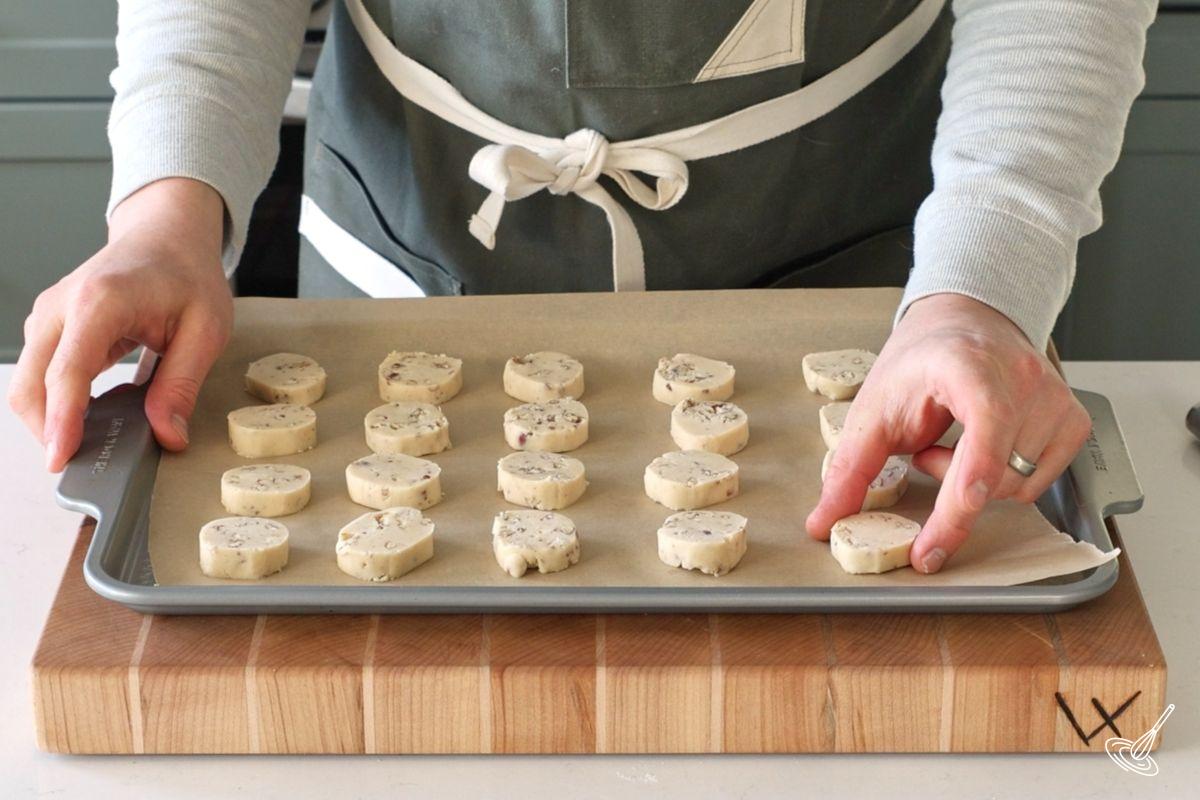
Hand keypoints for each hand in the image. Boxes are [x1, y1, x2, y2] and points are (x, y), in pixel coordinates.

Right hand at [8, 178, 231, 471]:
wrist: (167, 235)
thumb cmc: (187, 275)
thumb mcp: (205, 330)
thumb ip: (181, 384)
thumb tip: (167, 434)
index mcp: (100, 301)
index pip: (68, 372)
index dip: (62, 420)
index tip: (61, 457)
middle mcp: (62, 306)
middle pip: (31, 383)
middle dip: (48, 429)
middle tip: (82, 464)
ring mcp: (49, 315)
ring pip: (28, 382)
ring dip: (50, 418)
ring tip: (91, 442)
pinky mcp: (50, 326)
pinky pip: (40, 373)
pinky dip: (56, 401)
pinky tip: (91, 416)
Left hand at [805, 293, 1091, 572]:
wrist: (963, 322)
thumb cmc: (921, 360)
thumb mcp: (873, 409)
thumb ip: (849, 469)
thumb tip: (824, 522)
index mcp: (970, 370)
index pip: (980, 450)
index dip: (955, 509)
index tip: (928, 551)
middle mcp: (1023, 380)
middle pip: (995, 480)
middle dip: (950, 485)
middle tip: (924, 454)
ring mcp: (1056, 399)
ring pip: (1019, 488)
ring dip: (976, 482)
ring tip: (954, 444)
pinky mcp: (1074, 419)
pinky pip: (1040, 481)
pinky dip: (1006, 479)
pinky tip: (983, 447)